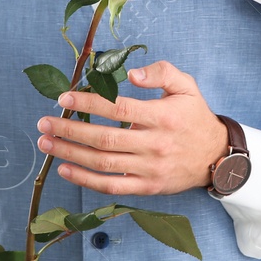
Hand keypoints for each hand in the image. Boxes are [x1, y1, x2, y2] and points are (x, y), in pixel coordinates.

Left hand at [37, 61, 228, 195]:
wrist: (217, 157)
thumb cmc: (195, 117)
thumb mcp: (186, 86)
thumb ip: (161, 72)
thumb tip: (132, 74)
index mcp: (162, 116)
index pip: (118, 109)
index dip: (88, 103)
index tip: (64, 98)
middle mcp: (155, 144)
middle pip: (104, 138)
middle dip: (69, 130)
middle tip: (43, 122)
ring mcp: (150, 169)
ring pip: (103, 163)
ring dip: (70, 154)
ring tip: (46, 143)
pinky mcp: (148, 187)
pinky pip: (112, 186)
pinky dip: (86, 180)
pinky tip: (65, 169)